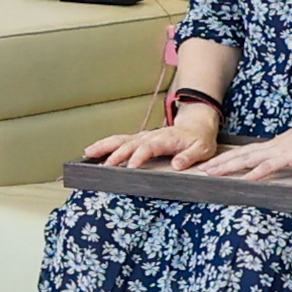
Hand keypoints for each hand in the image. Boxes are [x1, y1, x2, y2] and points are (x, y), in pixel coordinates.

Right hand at [81, 117, 224, 167]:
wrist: (197, 125)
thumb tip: (177, 165)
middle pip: (130, 143)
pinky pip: (120, 140)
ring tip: (89, 153)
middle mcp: (151, 136)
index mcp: (166, 139)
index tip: (130, 166)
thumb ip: (189, 157)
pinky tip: (93, 150)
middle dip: (116, 153)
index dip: (139, 156)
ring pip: (121, 140)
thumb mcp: (202, 149)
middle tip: (105, 165)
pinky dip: (105, 144)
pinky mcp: (139, 139)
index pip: (149, 147)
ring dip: (104, 146)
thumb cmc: (199, 140)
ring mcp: (143, 137)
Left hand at [197, 115, 291, 181]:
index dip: (227, 158)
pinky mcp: (290, 156)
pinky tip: (246, 179)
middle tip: (201, 169)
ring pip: (248, 159)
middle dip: (219, 162)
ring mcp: (280, 150)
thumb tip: (280, 160)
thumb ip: (287, 154)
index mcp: (274, 144)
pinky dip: (257, 173)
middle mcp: (272, 146)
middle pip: (240, 154)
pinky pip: (270, 166)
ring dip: (229, 166)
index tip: (212, 164)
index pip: (245, 151)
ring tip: (213, 173)